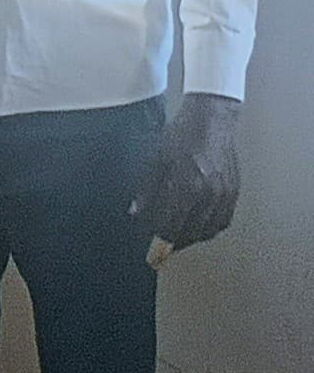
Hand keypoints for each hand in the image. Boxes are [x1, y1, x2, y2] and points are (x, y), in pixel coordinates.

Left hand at [135, 93, 242, 250]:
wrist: (211, 120)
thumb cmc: (180, 137)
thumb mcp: (155, 162)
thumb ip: (147, 191)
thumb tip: (137, 214)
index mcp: (185, 187)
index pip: (170, 227)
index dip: (159, 242)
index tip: (151, 252)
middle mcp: (208, 194)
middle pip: (190, 233)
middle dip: (174, 242)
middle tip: (161, 246)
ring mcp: (224, 194)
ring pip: (208, 230)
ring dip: (192, 237)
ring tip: (177, 236)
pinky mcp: (234, 191)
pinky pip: (223, 221)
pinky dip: (209, 228)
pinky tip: (197, 224)